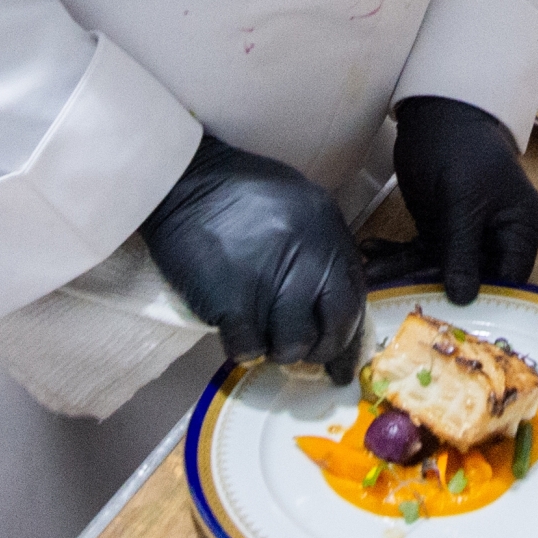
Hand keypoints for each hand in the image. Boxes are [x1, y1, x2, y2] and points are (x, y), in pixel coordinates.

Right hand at [142, 133, 366, 381]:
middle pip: (332, 328)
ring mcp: (272, 281)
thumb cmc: (239, 191)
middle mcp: (309, 258)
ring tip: (261, 336)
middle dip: (319, 350)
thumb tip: (330, 298)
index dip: (349, 333)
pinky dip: (243, 349)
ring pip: (291, 345)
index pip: (355, 298)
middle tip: (300, 353)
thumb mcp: (299, 204)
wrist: (183, 182)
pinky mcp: (232, 300)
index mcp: (328, 231)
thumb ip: (320, 247)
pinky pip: (249, 347)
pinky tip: (235, 335)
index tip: (340, 356)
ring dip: (277, 350)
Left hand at [369, 97, 537, 304]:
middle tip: (396, 294)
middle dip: (432, 287)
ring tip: (370, 273)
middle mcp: (496, 236)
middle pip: (472, 279)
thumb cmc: (461, 148)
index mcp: (518, 228)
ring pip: (439, 269)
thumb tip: (463, 299)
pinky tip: (371, 251)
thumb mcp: (462, 200)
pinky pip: (419, 253)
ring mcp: (466, 235)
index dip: (485, 300)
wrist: (435, 111)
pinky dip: (397, 255)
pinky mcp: (439, 229)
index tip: (450, 312)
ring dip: (404, 270)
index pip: (509, 278)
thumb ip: (462, 251)